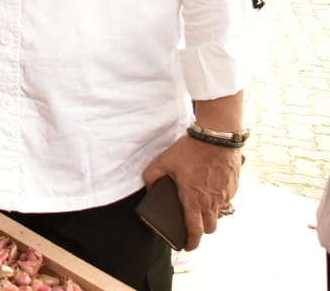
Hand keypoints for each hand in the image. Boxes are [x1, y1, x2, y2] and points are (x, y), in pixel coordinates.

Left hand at [142, 135, 242, 249]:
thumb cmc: (189, 150)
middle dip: (201, 229)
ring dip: (211, 213)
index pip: (194, 230)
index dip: (191, 242)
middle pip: (210, 227)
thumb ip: (152, 176)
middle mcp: (212, 201)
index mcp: (194, 199)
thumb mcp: (163, 161)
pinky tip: (209, 188)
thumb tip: (151, 188)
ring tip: (200, 204)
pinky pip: (226, 199)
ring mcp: (225, 195)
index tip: (187, 248)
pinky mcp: (234, 187)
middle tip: (193, 224)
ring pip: (219, 213)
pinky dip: (218, 199)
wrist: (217, 137)